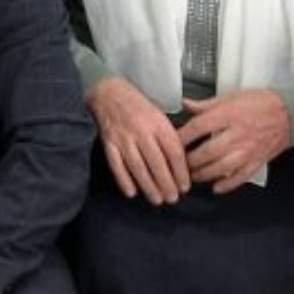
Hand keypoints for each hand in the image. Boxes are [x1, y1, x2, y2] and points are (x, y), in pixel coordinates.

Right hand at [86, 76, 189, 204]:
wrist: (109, 93)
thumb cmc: (139, 107)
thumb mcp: (160, 116)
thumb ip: (171, 137)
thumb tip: (182, 164)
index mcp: (158, 124)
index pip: (173, 152)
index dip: (181, 172)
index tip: (185, 186)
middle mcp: (141, 132)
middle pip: (157, 163)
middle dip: (166, 184)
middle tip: (172, 198)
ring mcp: (123, 138)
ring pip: (137, 167)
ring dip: (148, 186)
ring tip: (157, 199)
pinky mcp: (108, 143)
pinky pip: (116, 164)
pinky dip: (123, 180)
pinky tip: (131, 192)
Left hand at [178, 90, 290, 193]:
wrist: (290, 113)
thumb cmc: (258, 103)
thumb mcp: (230, 97)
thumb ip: (205, 104)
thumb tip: (183, 103)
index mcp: (228, 115)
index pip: (198, 127)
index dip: (182, 136)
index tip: (169, 143)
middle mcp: (237, 134)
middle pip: (208, 151)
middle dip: (190, 160)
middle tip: (178, 164)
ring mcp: (248, 149)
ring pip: (223, 167)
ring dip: (205, 174)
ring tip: (193, 176)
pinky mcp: (258, 161)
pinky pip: (241, 176)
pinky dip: (228, 185)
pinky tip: (216, 188)